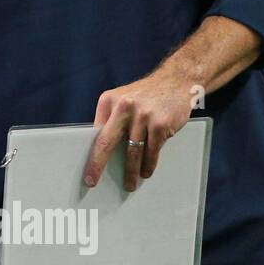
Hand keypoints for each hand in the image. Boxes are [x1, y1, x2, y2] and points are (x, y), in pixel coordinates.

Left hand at [83, 69, 194, 191]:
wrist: (176, 80)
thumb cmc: (146, 95)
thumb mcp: (123, 99)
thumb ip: (112, 119)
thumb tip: (101, 150)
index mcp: (108, 101)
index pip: (96, 133)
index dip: (90, 154)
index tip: (87, 171)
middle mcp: (123, 107)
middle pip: (107, 142)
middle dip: (98, 165)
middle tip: (92, 181)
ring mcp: (142, 116)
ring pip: (132, 151)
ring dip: (130, 171)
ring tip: (129, 184)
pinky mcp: (159, 124)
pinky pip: (152, 151)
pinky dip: (148, 164)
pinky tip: (146, 172)